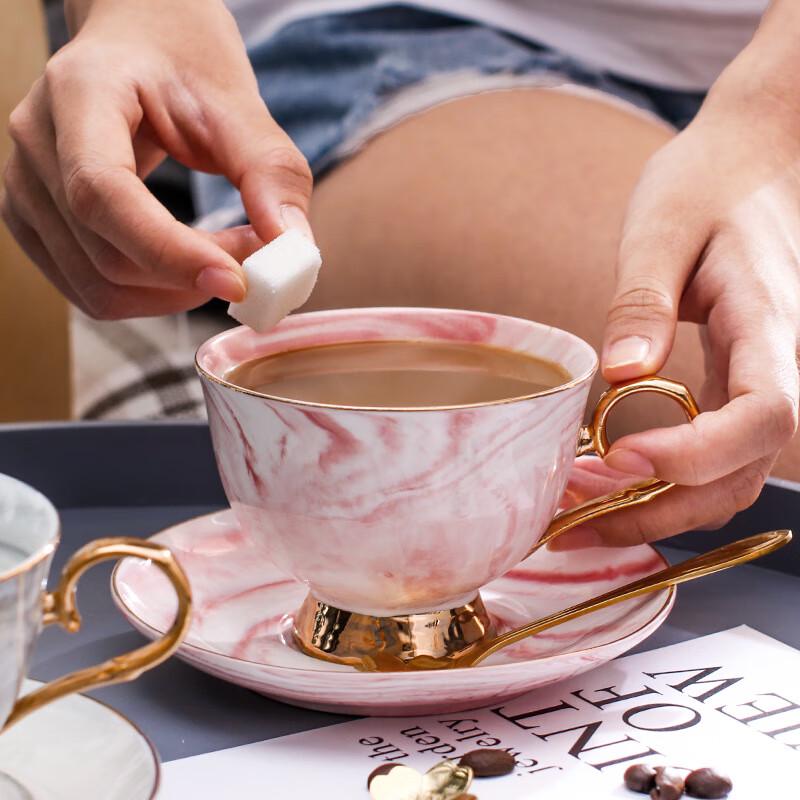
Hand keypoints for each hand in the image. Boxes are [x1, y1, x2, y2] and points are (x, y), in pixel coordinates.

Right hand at [1, 0, 311, 318]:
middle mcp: (36, 145)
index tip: (237, 280)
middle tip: (258, 256)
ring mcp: (25, 190)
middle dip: (193, 275)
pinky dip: (155, 295)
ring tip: (229, 253)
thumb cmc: (183, 59)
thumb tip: (295, 254)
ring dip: (178, 292)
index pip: (103, 193)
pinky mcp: (39, 226)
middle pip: (106, 256)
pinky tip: (193, 263)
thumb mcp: (236, 101)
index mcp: (77, 93)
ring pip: (99, 289)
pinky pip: (94, 292)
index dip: (170, 251)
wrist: (137, 39)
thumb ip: (270, 174)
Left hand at [553, 65, 799, 548]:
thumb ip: (643, 302)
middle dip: (660, 508)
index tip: (619, 459)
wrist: (758, 157)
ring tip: (577, 511)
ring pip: (728, 476)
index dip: (696, 455)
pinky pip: (712, 453)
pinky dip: (663, 482)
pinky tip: (607, 481)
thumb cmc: (710, 181)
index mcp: (768, 322)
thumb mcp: (664, 227)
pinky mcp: (738, 383)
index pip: (763, 416)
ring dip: (657, 507)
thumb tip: (620, 373)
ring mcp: (761, 379)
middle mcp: (777, 364)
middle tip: (574, 517)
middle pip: (741, 471)